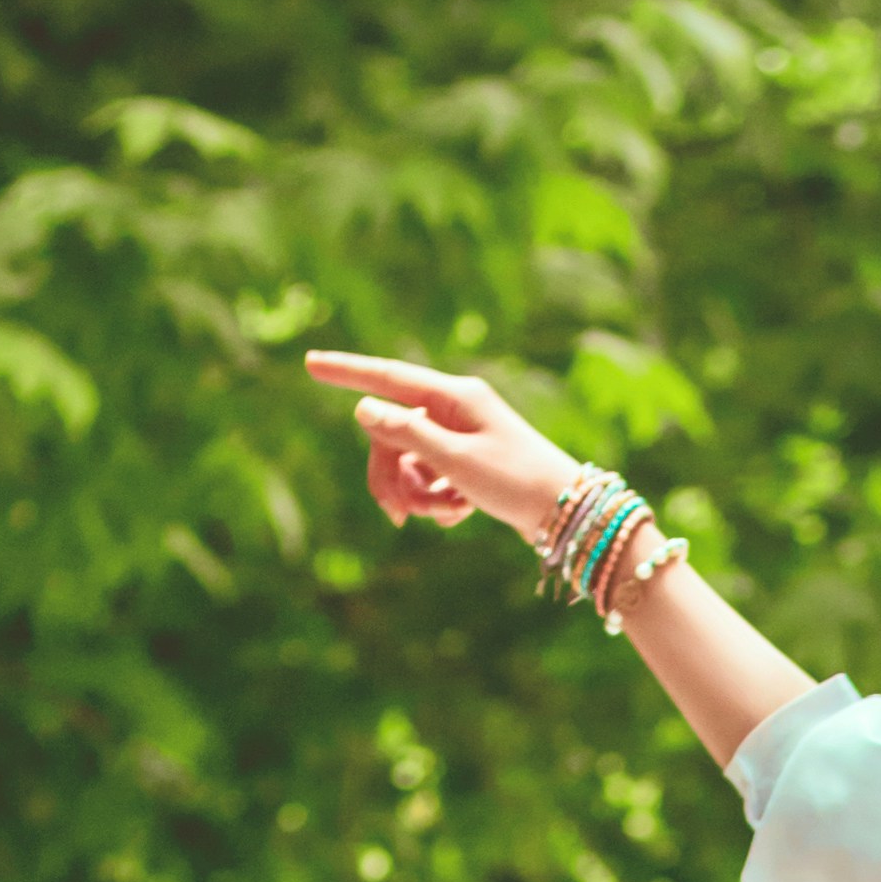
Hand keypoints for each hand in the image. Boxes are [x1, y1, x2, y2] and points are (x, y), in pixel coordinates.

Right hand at [302, 350, 576, 544]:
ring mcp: (462, 436)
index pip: (388, 378)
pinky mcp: (468, 463)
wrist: (570, 515)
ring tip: (442, 515)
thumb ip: (408, 435)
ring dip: (415, 493)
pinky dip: (437, 500)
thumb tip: (365, 410)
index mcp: (454, 396)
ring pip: (410, 460)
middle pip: (392, 433)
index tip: (310, 363)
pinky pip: (432, 478)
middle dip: (389, 475)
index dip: (347, 373)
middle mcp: (456, 409)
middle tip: (398, 518)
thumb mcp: (457, 461)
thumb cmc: (518, 483)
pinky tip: (459, 514)